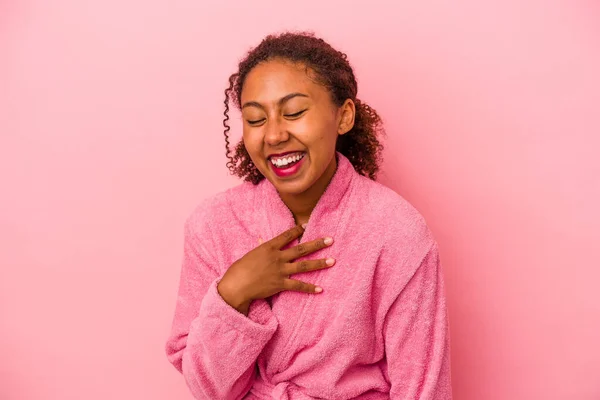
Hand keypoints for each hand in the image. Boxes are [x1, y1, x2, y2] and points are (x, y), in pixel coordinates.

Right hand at [217, 225, 334, 314]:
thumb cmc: (240, 269)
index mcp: (269, 247)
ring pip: (304, 266)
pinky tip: (320, 289)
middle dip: (317, 244)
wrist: (236, 285)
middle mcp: (277, 257)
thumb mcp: (251, 254)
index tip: (307, 225)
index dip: (298, 230)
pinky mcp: (280, 284)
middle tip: (330, 240)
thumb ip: (261, 248)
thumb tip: (263, 239)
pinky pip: (298, 285)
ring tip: (332, 261)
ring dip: (319, 263)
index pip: (287, 235)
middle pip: (301, 249)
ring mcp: (280, 271)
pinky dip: (309, 288)